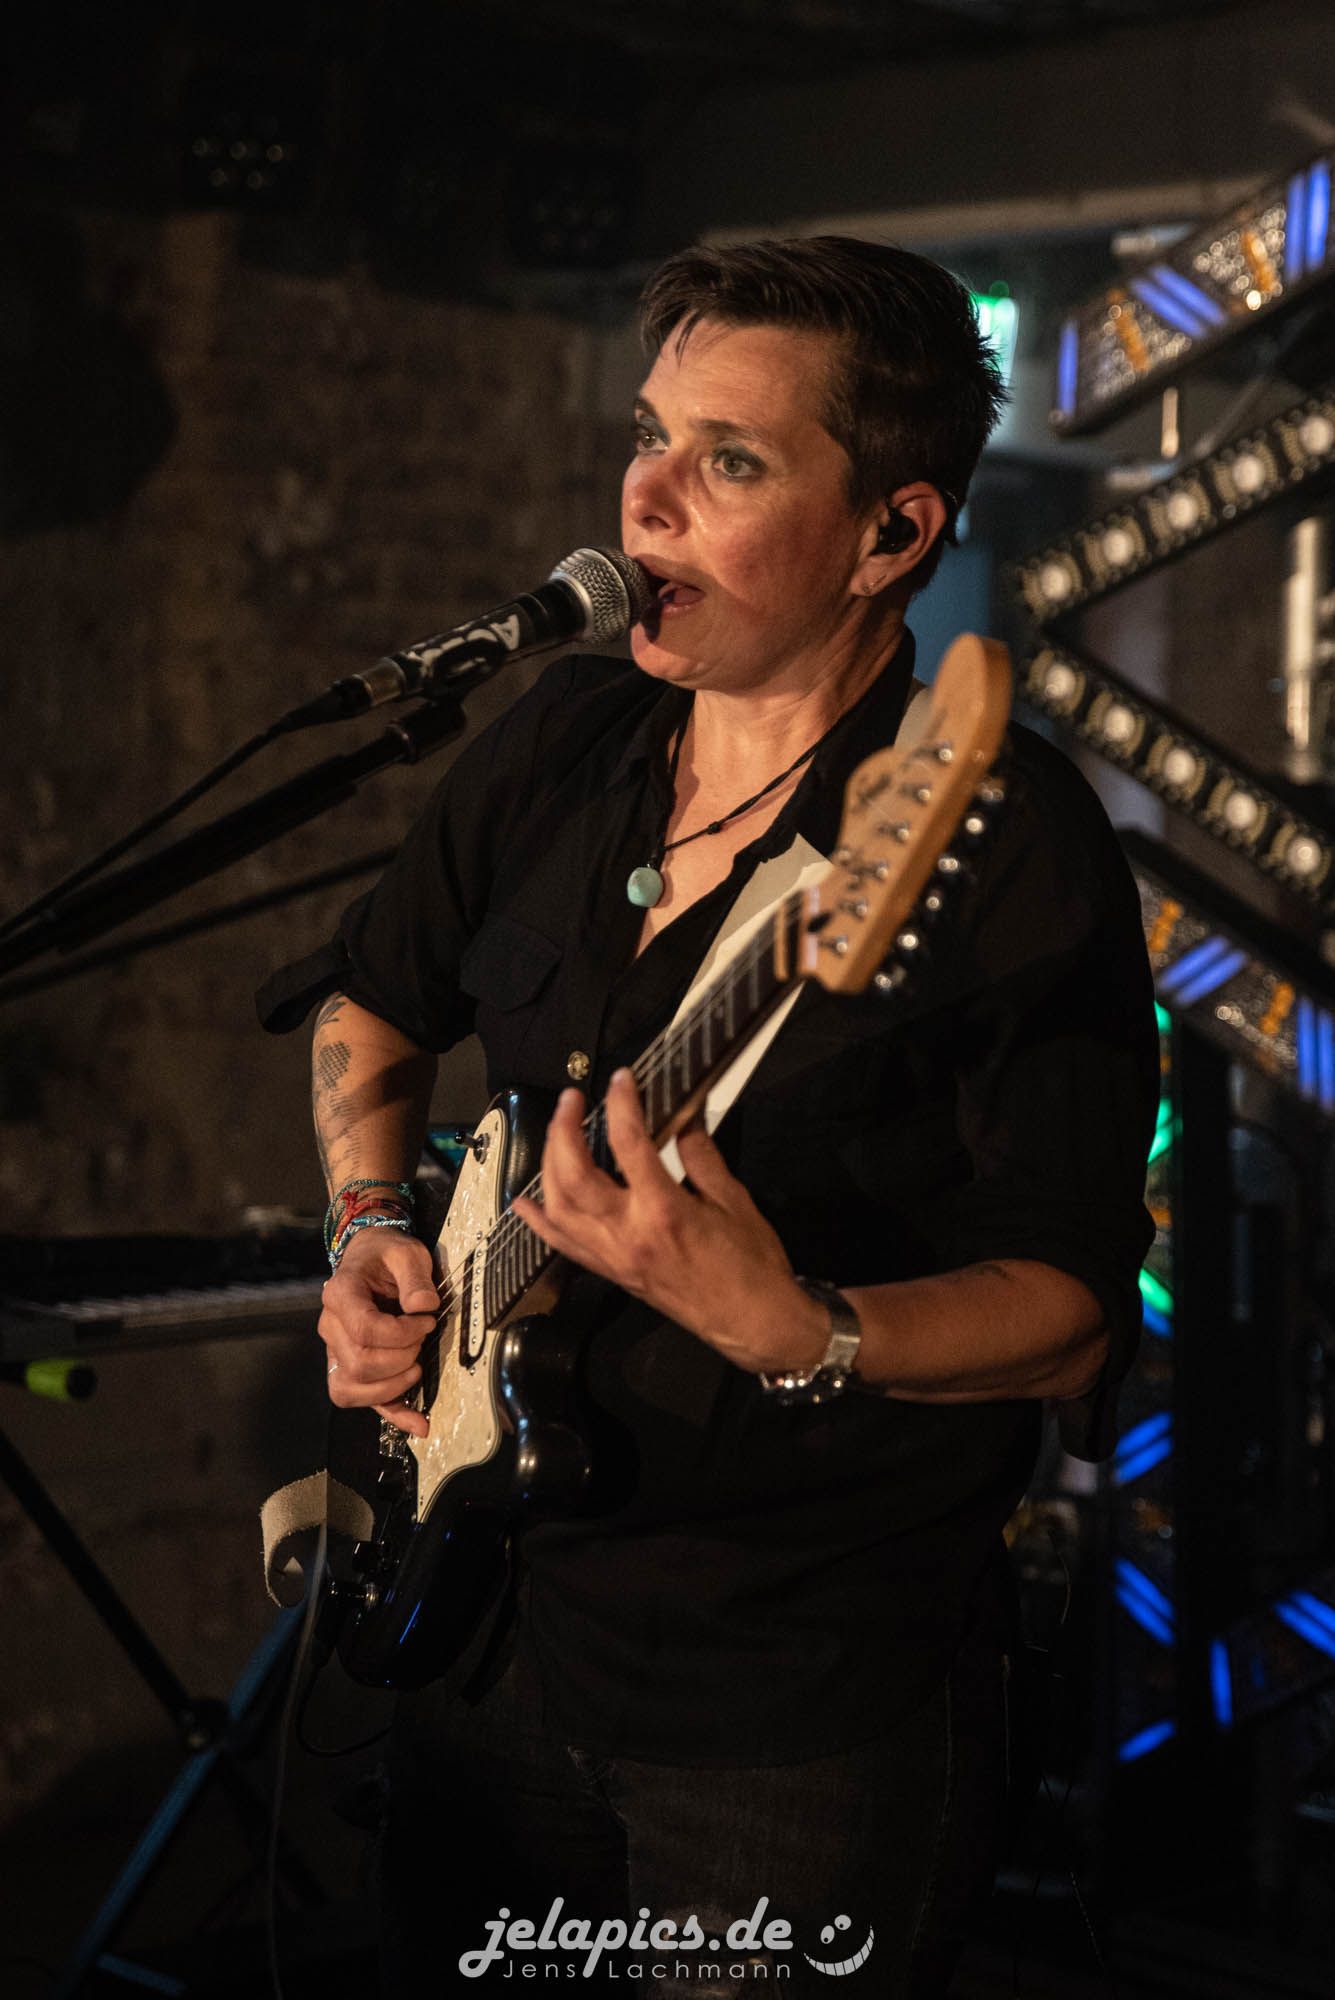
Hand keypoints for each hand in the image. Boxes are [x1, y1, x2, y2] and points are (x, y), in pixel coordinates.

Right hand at [318, 1227, 438, 1436]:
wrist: (371, 1258)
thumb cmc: (386, 1255)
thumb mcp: (405, 1253)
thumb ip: (415, 1277)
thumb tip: (424, 1306)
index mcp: (340, 1295)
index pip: (364, 1330)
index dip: (401, 1334)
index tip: (426, 1322)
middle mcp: (330, 1326)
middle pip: (358, 1364)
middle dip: (400, 1359)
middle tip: (422, 1340)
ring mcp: (335, 1350)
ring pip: (351, 1389)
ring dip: (392, 1386)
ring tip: (416, 1366)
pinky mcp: (348, 1367)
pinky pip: (359, 1400)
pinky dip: (392, 1414)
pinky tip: (419, 1422)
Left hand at [510, 1070, 827, 1375]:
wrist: (752, 1323)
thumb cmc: (751, 1264)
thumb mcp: (734, 1201)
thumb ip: (702, 1156)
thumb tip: (684, 1118)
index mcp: (664, 1210)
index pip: (629, 1144)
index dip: (621, 1103)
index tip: (621, 1078)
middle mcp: (628, 1233)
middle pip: (574, 1174)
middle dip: (564, 1129)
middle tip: (570, 1099)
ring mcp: (612, 1256)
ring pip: (558, 1207)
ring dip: (548, 1165)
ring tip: (556, 1134)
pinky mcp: (610, 1272)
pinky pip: (562, 1245)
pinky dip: (540, 1220)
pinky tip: (526, 1200)